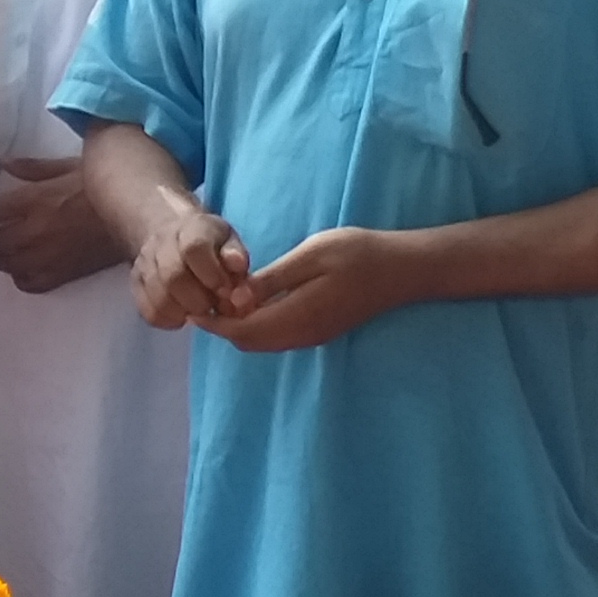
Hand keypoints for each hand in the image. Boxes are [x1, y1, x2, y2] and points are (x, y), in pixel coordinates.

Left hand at [0, 154, 124, 294]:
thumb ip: (32, 168)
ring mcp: (48, 255)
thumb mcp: (66, 165)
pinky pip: (30, 284)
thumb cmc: (101, 184)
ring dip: (2, 257)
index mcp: (32, 201)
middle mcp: (34, 230)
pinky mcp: (64, 273)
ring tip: (7, 251)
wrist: (136, 213)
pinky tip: (24, 270)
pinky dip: (21, 277)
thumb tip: (3, 164)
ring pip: (7, 264)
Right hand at [126, 199, 252, 331]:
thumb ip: (236, 257)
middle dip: (200, 301)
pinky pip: (149, 313)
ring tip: (200, 309)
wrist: (173, 236)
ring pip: (160, 299)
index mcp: (191, 228)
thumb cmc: (211, 245)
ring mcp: (144, 264)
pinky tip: (183, 313)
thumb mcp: (229, 242)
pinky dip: (170, 320)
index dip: (212, 274)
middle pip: (173, 277)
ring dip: (185, 312)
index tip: (225, 290)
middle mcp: (161, 243)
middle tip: (214, 305)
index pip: (193, 248)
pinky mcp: (135, 284)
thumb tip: (237, 267)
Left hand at [212, 227, 409, 351]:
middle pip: (250, 342)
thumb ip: (272, 279)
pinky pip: (279, 336)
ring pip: (264, 342)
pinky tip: (256, 299)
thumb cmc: (358, 254)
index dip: (214, 323)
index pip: (242, 332)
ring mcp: (312, 336)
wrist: (402, 269)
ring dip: (242, 326)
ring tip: (227, 295)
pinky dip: (259, 324)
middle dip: (225, 325)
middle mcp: (302, 334)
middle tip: (208, 295)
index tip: (195, 304)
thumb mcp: (311, 255)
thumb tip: (235, 297)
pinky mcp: (320, 330)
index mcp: (297, 317)